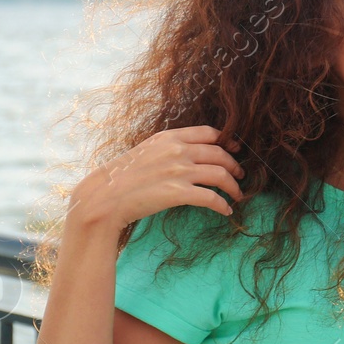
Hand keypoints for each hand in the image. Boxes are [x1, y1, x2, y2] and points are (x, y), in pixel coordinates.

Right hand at [69, 125, 245, 232]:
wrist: (103, 196)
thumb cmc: (121, 177)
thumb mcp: (146, 151)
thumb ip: (168, 149)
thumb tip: (188, 154)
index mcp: (169, 137)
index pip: (209, 132)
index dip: (227, 141)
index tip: (235, 149)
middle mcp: (177, 150)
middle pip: (220, 153)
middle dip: (235, 165)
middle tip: (240, 175)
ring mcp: (179, 171)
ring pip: (221, 174)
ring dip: (234, 186)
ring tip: (238, 194)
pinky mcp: (178, 193)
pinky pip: (211, 198)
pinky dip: (223, 205)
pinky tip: (226, 211)